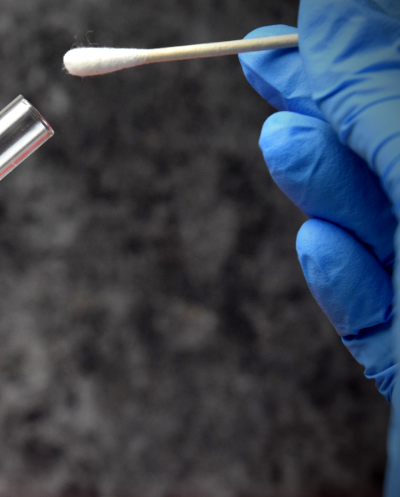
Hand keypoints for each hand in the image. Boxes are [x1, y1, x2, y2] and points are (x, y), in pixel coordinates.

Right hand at [239, 0, 399, 491]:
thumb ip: (378, 104)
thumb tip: (326, 23)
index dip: (353, 59)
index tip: (290, 37)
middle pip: (390, 159)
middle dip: (328, 112)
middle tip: (265, 67)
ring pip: (378, 234)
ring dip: (326, 189)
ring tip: (284, 141)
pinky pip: (376, 314)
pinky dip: (344, 281)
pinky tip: (321, 244)